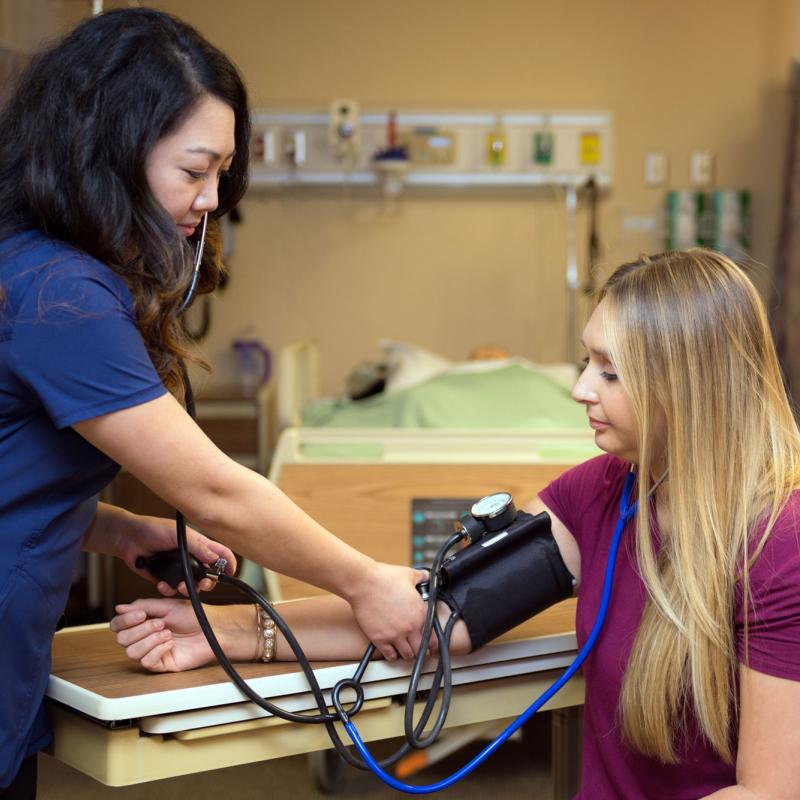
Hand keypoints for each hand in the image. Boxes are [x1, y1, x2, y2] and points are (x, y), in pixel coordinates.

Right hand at [111, 598, 220, 671]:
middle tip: (161, 623)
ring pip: (132, 652)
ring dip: (150, 640)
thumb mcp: (167, 605)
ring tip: (168, 633)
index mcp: (143, 622)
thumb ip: (143, 605)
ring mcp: (152, 652)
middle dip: (141, 630)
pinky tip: (170, 644)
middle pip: (122, 639)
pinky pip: (146, 662)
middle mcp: (144, 638)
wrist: (212, 628)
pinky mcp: (161, 664)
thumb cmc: (194, 616)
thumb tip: (119, 608)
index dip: (125, 621)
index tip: (141, 615)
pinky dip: (157, 650)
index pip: (118, 625)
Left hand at [121, 515, 236, 595]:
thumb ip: (197, 547)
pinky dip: (169, 589)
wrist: (128, 539)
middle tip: (203, 585)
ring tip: (180, 587)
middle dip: (208, 582)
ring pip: (191, 585)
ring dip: (188, 589)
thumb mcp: (178, 535)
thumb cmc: (153, 529)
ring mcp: (178, 569)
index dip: (228, 563)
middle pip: (208, 574)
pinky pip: (172, 589)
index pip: (220, 553)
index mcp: (198, 544)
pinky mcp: (165, 578)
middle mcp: (191, 558)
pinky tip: (162, 584)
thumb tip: (215, 559)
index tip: (232, 573)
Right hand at [346, 561, 429, 661]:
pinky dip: (393, 655)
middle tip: (419, 649)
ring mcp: (395, 635)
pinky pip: (390, 655)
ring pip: (407, 655)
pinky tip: (392, 651)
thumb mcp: (409, 574)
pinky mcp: (380, 638)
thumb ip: (421, 577)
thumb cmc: (384, 578)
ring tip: (406, 650)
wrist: (364, 583)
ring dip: (408, 654)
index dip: (433, 643)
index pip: (433, 637)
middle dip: (421, 650)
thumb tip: (425, 576)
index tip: (431, 644)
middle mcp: (410, 627)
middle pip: (421, 650)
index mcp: (420, 613)